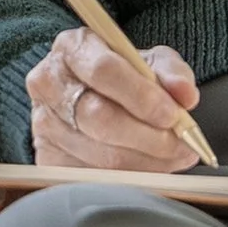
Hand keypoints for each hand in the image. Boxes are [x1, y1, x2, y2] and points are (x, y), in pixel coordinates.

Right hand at [26, 27, 206, 170]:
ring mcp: (43, 123)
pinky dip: (127, 179)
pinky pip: (90, 178)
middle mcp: (49, 82)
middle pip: (99, 118)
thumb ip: (171, 72)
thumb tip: (185, 94)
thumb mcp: (147, 61)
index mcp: (73, 47)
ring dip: (145, 162)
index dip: (142, 97)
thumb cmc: (120, 76)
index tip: (172, 115)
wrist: (86, 94)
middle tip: (180, 145)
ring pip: (98, 154)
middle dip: (148, 137)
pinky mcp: (45, 158)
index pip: (104, 71)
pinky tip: (147, 171)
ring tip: (172, 158)